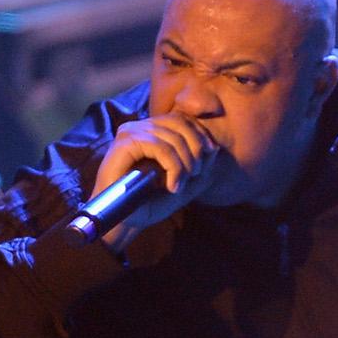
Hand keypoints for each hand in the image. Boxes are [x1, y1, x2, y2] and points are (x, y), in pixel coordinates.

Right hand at [90, 113, 219, 239]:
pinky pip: (158, 146)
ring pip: (172, 136)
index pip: (183, 119)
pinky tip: (171, 186)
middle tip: (195, 174)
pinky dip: (173, 167)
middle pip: (180, 123)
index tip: (211, 155)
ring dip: (185, 163)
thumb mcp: (184, 179)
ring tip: (181, 184)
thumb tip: (213, 147)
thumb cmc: (153, 200)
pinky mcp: (123, 144)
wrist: (128, 219)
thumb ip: (199, 162)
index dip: (201, 134)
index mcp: (152, 130)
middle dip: (196, 149)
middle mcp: (139, 126)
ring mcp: (130, 133)